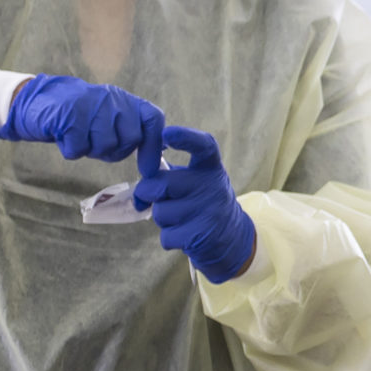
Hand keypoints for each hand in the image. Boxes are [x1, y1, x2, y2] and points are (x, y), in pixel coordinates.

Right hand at [0, 75, 167, 171]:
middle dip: (114, 151)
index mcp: (125, 100)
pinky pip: (78, 149)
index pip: (153, 120)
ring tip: (78, 136)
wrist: (37, 99)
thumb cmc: (78, 115)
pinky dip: (70, 149)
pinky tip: (63, 136)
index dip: (153, 147)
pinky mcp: (68, 116)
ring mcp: (90, 106)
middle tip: (95, 143)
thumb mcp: (108, 115)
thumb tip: (157, 155)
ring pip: (105, 146)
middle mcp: (112, 100)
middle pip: (129, 139)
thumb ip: (130, 129)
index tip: (148, 170)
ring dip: (90, 150)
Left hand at [134, 126, 257, 282]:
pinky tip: (185, 233)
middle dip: (148, 193)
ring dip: (162, 218)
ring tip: (180, 217)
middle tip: (156, 197)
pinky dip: (170, 237)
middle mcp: (212, 186)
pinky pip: (166, 236)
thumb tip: (142, 165)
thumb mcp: (194, 178)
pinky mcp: (201, 236)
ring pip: (160, 213)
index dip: (184, 137)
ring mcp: (208, 212)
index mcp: (210, 167)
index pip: (203, 146)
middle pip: (160, 185)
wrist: (229, 235)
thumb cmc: (200, 200)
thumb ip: (168, 170)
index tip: (166, 133)